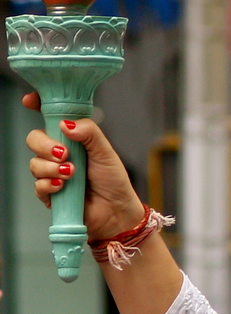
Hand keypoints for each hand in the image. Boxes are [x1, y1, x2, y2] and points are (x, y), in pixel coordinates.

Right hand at [23, 93, 144, 240]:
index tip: (30, 101)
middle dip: (45, 145)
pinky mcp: (50, 193)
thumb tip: (66, 123)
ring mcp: (53, 173)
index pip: (49, 118)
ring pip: (34, 162)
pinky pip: (38, 185)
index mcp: (73, 140)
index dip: (37, 106)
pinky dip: (49, 184)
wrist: (117, 212)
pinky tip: (63, 186)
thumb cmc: (114, 182)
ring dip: (51, 167)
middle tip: (64, 154)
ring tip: (72, 174)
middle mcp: (59, 154)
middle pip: (34, 139)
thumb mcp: (106, 152)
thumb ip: (90, 133)